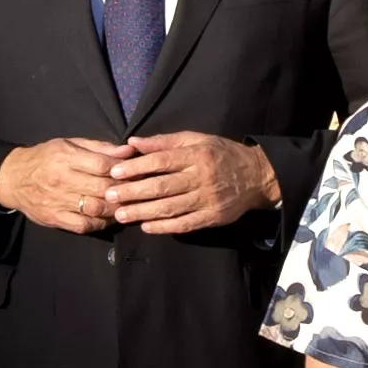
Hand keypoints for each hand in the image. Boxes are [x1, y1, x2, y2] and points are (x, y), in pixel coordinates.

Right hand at [0, 138, 124, 234]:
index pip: (102, 165)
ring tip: (126, 204)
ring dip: (116, 208)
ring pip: (96, 208)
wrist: (13, 179)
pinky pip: (84, 225)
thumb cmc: (45, 158)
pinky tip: (108, 217)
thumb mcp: (69, 144)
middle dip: (124, 189)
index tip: (136, 170)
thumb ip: (100, 148)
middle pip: (102, 188)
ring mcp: (57, 201)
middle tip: (138, 189)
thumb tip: (128, 150)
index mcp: (65, 157)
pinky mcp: (55, 218)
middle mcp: (61, 180)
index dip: (123, 169)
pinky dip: (100, 223)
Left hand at [108, 132, 279, 235]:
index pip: (161, 162)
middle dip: (133, 193)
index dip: (136, 168)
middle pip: (162, 187)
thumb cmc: (221, 154)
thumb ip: (165, 142)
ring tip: (121, 215)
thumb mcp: (197, 139)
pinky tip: (146, 227)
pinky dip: (163, 227)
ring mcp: (207, 200)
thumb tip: (134, 142)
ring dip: (142, 212)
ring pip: (170, 208)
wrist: (256, 176)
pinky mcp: (212, 218)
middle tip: (111, 196)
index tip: (115, 173)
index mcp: (196, 155)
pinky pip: (184, 225)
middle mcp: (201, 178)